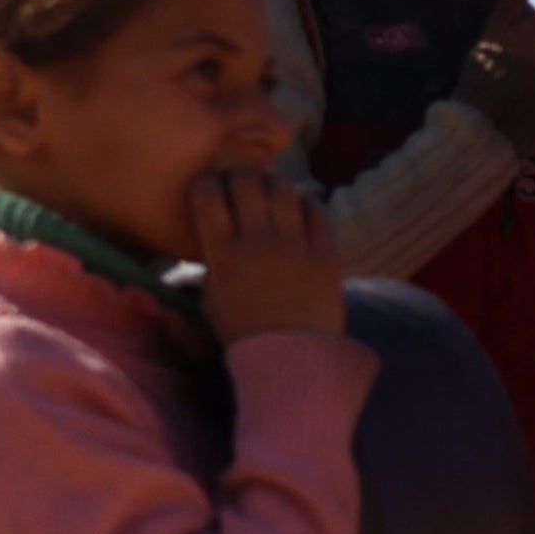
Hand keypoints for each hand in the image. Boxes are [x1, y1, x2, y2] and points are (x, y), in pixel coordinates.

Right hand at [185, 168, 344, 342]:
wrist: (294, 358)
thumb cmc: (246, 333)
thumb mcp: (212, 299)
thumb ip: (210, 265)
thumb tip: (210, 242)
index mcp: (222, 255)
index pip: (208, 198)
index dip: (207, 183)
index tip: (211, 185)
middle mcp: (257, 243)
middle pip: (246, 184)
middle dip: (241, 174)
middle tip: (243, 179)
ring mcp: (294, 247)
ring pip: (283, 191)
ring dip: (275, 184)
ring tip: (273, 189)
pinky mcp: (326, 255)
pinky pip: (317, 212)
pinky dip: (307, 202)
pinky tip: (302, 207)